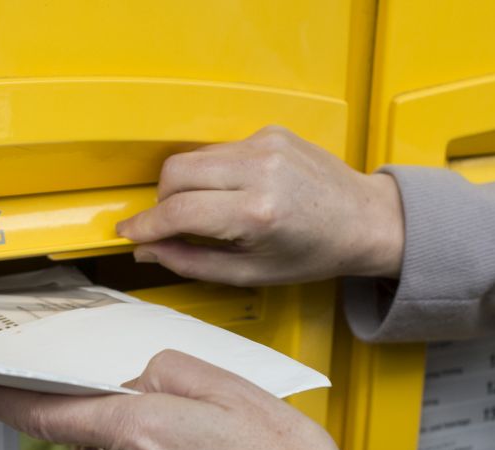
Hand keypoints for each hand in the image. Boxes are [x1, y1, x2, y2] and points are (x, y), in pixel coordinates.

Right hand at [116, 126, 403, 285]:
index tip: (128, 233)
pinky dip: (214, 173)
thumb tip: (148, 251)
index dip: (145, 225)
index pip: (178, 212)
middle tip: (168, 226)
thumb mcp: (250, 273)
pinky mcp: (270, 131)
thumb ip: (191, 262)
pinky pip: (220, 150)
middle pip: (175, 172)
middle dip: (161, 201)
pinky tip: (235, 193)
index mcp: (257, 212)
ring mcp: (266, 145)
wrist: (365, 219)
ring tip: (207, 213)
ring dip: (186, 186)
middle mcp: (260, 170)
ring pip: (194, 157)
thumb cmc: (316, 252)